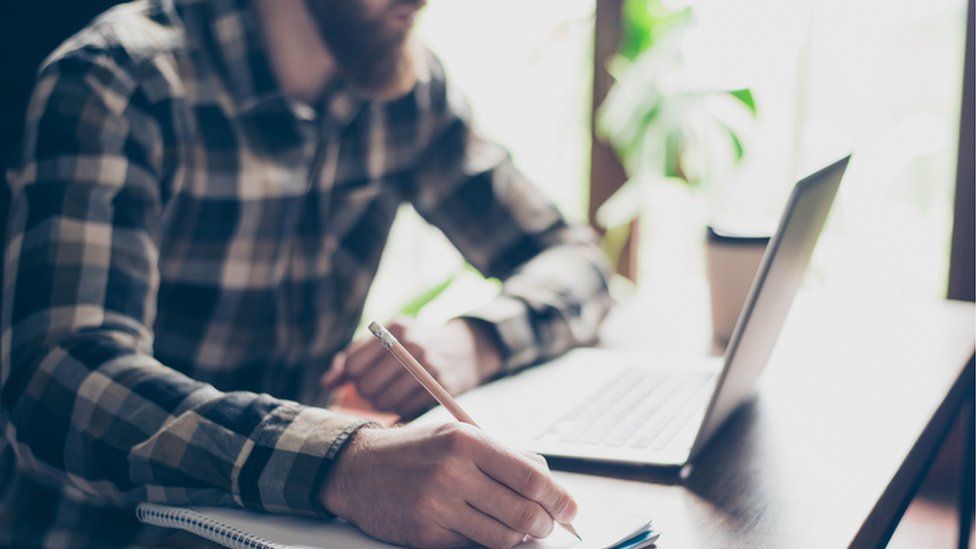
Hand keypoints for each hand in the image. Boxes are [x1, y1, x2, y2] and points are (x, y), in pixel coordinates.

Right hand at [321, 422, 577, 547]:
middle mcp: (453, 471)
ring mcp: (437, 505)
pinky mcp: (425, 534)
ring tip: (519, 528)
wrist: (359, 469)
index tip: (570, 509)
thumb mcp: (459, 435)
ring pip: (503, 537)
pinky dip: (487, 543)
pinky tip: (486, 530)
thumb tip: (549, 484)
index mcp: (468, 441)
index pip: (531, 478)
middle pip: (523, 512)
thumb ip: (504, 456)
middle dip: (545, 524)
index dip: (560, 499)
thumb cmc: (417, 451)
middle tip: (548, 524)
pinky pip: (473, 547)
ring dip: (519, 537)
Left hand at [322, 319, 503, 416]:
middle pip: (367, 385)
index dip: (350, 378)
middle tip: (374, 392)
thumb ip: (355, 359)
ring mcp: (430, 364)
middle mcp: (412, 343)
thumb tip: (327, 384)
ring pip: (385, 401)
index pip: (354, 364)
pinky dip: (400, 411)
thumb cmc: (415, 347)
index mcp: (394, 329)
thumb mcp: (388, 341)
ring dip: (381, 406)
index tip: (359, 380)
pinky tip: (404, 403)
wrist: (466, 348)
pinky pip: (407, 409)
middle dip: (365, 394)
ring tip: (387, 399)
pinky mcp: (443, 385)